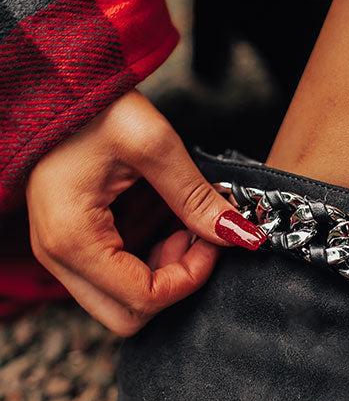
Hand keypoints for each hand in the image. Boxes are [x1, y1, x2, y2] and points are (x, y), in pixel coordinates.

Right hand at [26, 90, 265, 334]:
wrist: (54, 84)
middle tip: (196, 237)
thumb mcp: (152, 143)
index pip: (143, 299)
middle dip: (174, 284)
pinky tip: (164, 220)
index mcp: (72, 239)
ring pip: (122, 300)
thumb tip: (242, 236)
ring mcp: (61, 253)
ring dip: (163, 272)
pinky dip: (147, 259)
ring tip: (182, 222)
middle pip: (128, 315)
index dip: (190, 277)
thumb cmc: (94, 107)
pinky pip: (115, 276)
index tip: (213, 239)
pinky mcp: (72, 242)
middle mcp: (58, 257)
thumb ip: (196, 196)